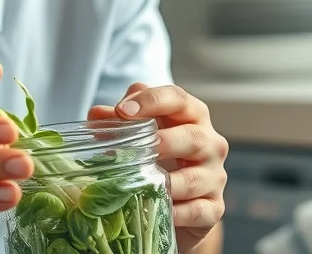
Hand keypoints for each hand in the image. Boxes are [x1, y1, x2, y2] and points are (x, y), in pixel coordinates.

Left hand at [89, 83, 228, 252]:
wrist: (179, 198)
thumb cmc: (159, 155)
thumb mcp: (140, 132)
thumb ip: (118, 120)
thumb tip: (96, 114)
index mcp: (192, 116)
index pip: (177, 99)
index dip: (151, 101)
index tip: (122, 111)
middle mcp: (210, 143)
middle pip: (193, 137)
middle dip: (164, 142)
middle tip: (136, 151)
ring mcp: (215, 176)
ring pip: (195, 178)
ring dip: (167, 183)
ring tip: (141, 185)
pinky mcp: (213, 207)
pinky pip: (198, 211)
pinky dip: (177, 212)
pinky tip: (158, 210)